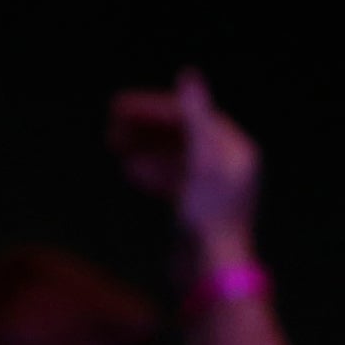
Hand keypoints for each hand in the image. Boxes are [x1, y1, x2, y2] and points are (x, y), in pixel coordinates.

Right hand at [107, 69, 259, 255]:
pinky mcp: (196, 208)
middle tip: (111, 126)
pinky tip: (130, 170)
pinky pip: (171, 178)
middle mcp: (227, 164)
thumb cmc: (208, 215)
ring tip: (114, 145)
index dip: (154, 108)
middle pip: (181, 133)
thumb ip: (194, 115)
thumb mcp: (201, 159)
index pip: (190, 114)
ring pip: (173, 155)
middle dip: (146, 127)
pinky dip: (150, 170)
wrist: (210, 271)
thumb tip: (188, 73)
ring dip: (144, 147)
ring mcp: (211, 187)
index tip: (118, 107)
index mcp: (233, 148)